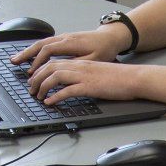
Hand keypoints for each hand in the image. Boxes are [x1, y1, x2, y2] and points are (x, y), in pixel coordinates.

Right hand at [14, 25, 125, 70]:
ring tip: (17, 60)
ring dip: (28, 52)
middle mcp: (64, 38)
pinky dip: (36, 50)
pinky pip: (46, 44)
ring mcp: (63, 38)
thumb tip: (62, 69)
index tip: (32, 72)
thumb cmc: (104, 48)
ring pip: (41, 43)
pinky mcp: (64, 40)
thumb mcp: (94, 59)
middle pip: (40, 44)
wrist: (111, 38)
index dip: (38, 61)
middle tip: (14, 62)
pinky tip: (31, 57)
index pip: (48, 50)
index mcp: (70, 42)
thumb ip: (77, 63)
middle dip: (26, 54)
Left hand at [29, 55, 152, 105]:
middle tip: (31, 89)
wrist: (134, 78)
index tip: (35, 79)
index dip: (41, 70)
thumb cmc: (120, 78)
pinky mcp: (89, 87)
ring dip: (42, 86)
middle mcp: (79, 67)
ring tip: (37, 96)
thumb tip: (74, 85)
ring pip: (55, 77)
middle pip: (50, 67)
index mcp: (81, 63)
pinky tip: (50, 102)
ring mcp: (84, 76)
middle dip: (37, 78)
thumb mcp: (98, 73)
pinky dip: (55, 97)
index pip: (55, 62)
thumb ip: (84, 76)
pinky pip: (67, 91)